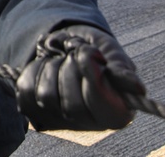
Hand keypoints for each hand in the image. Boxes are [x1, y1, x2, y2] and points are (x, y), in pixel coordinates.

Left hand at [16, 25, 144, 130]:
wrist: (65, 42)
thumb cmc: (94, 50)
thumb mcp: (110, 52)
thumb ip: (120, 68)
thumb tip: (137, 88)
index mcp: (116, 112)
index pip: (102, 108)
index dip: (93, 78)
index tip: (89, 54)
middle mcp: (89, 122)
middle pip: (72, 105)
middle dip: (71, 68)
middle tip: (74, 52)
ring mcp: (60, 118)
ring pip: (47, 97)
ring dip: (52, 66)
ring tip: (61, 58)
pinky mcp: (35, 109)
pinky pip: (27, 89)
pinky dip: (34, 69)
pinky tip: (46, 65)